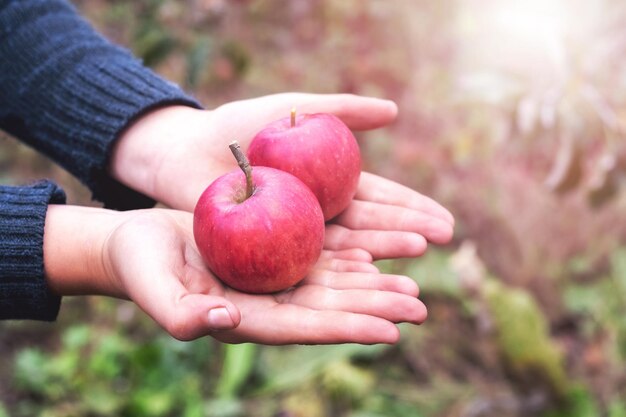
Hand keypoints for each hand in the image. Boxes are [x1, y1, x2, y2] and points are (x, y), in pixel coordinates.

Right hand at [44, 207, 425, 343]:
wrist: (138, 241)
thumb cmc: (140, 265)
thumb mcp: (153, 286)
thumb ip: (182, 313)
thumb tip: (226, 320)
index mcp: (244, 318)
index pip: (304, 328)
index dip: (345, 329)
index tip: (389, 332)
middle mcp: (266, 305)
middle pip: (329, 309)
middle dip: (373, 310)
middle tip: (419, 308)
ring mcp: (271, 282)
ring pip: (331, 286)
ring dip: (371, 287)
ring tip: (412, 289)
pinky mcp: (271, 258)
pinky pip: (318, 260)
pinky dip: (349, 261)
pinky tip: (379, 261)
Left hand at [111, 93, 453, 257]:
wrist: (188, 151)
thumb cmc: (239, 125)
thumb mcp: (293, 109)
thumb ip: (342, 109)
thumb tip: (394, 112)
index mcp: (330, 185)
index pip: (380, 200)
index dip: (411, 210)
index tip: (445, 221)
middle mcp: (320, 216)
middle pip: (370, 230)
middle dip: (407, 237)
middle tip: (443, 245)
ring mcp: (297, 237)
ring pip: (346, 254)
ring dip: (383, 263)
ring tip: (415, 271)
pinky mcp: (272, 254)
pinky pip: (312, 266)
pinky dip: (341, 275)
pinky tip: (370, 279)